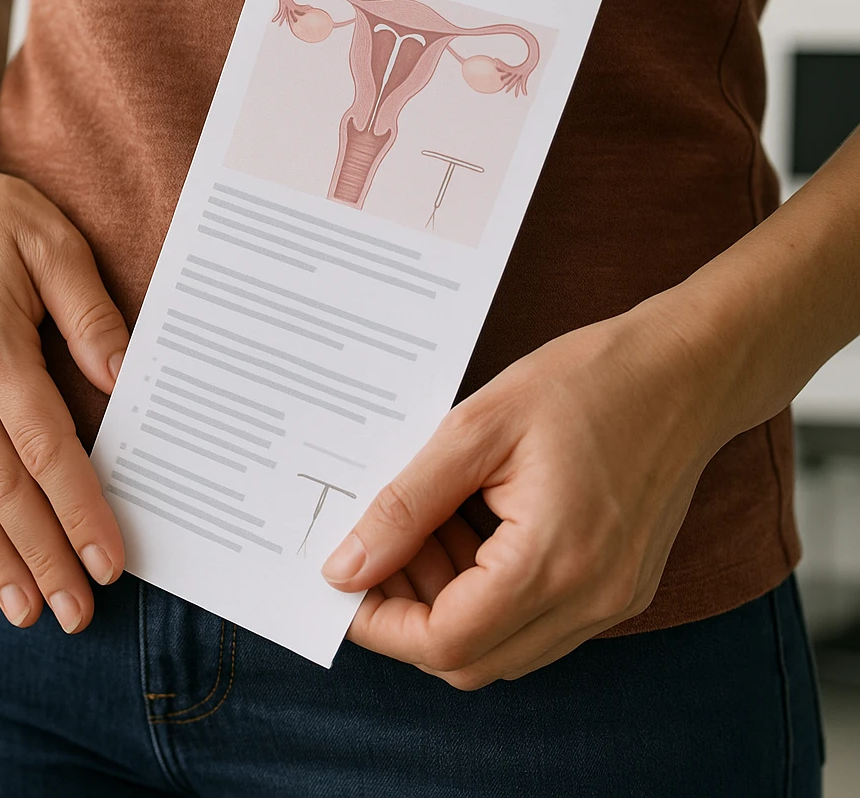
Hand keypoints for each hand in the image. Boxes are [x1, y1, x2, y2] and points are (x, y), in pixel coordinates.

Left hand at [322, 301, 725, 688]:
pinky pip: (537, 623)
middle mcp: (593, 598)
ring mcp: (614, 600)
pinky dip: (488, 595)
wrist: (688, 368)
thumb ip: (405, 505)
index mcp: (556, 560)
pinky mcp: (621, 588)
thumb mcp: (474, 429)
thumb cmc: (588, 381)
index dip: (380, 625)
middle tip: (377, 551)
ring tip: (425, 528)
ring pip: (502, 648)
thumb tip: (347, 567)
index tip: (342, 582)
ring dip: (447, 606)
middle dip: (408, 616)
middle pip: (472, 662)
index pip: (446, 642)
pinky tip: (469, 530)